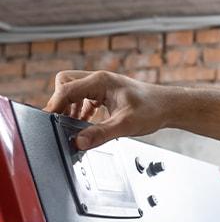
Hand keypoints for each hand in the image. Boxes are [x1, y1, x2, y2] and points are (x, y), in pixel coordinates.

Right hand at [44, 70, 166, 150]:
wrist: (169, 107)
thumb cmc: (153, 109)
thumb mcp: (125, 125)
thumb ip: (100, 133)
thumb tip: (79, 142)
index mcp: (101, 81)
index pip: (66, 89)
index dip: (54, 105)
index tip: (49, 121)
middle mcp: (99, 80)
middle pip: (65, 84)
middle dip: (61, 103)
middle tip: (63, 122)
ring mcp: (102, 86)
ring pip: (73, 91)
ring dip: (70, 107)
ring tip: (75, 125)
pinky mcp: (106, 94)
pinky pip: (84, 98)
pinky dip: (80, 110)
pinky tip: (85, 123)